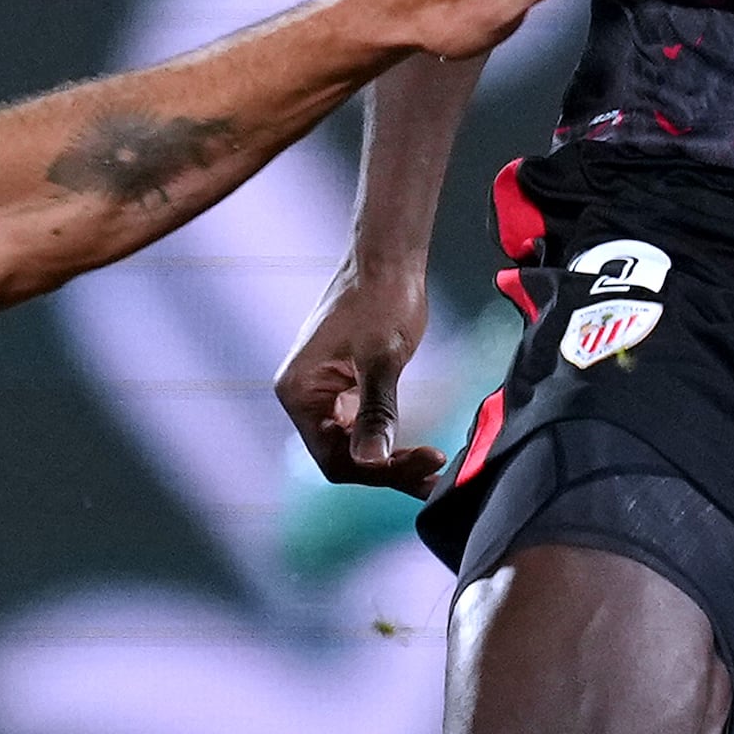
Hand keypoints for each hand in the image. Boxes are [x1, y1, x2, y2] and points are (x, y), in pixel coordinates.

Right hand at [281, 258, 441, 491]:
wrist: (387, 259)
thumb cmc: (382, 298)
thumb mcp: (382, 359)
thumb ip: (376, 412)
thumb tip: (370, 460)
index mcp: (299, 392)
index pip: (333, 458)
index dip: (379, 469)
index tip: (425, 460)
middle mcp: (303, 397)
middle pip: (342, 457)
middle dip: (388, 468)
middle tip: (434, 473)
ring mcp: (321, 392)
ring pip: (353, 445)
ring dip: (390, 459)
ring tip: (432, 467)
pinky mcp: (342, 386)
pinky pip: (360, 426)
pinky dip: (388, 438)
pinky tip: (418, 447)